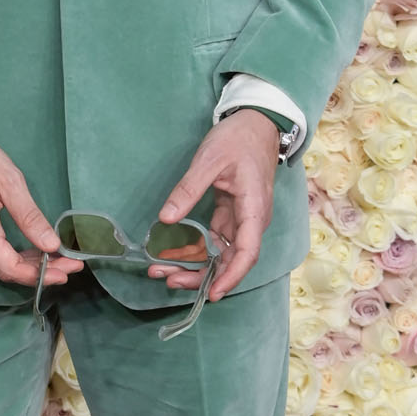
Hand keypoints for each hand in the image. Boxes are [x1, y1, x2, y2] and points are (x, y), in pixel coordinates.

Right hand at [0, 131, 83, 287]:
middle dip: (38, 272)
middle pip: (4, 270)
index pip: (10, 267)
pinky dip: (6, 259)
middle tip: (67, 266)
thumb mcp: (7, 178)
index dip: (40, 275)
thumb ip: (29, 215)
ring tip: (51, 259)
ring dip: (23, 267)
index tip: (66, 272)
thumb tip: (51, 244)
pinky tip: (24, 253)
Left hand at [149, 109, 279, 300]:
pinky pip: (213, 240)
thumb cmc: (238, 139)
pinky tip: (172, 254)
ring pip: (219, 252)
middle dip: (200, 275)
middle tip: (167, 279)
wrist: (255, 122)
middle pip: (229, 259)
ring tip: (162, 271)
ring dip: (194, 264)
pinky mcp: (230, 214)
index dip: (230, 276)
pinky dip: (194, 249)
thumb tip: (166, 219)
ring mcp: (240, 219)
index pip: (246, 252)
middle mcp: (250, 221)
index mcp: (253, 209)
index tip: (211, 293)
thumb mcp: (210, 159)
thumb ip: (189, 189)